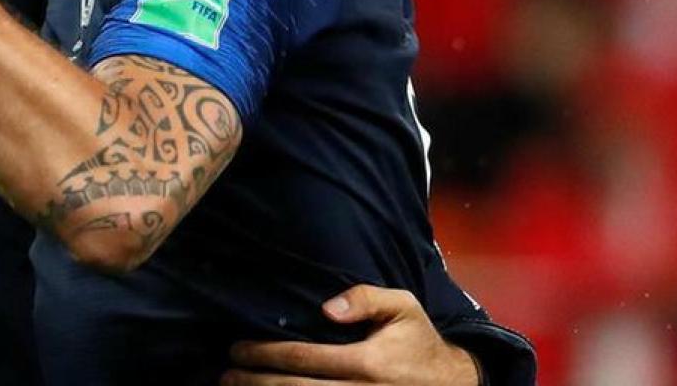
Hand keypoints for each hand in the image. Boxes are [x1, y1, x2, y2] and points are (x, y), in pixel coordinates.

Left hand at [222, 285, 480, 385]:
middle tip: (225, 375)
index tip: (237, 349)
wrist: (452, 385)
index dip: (265, 354)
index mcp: (366, 363)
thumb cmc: (419, 342)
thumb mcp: (403, 308)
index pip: (303, 358)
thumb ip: (366, 298)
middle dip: (254, 383)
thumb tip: (327, 307)